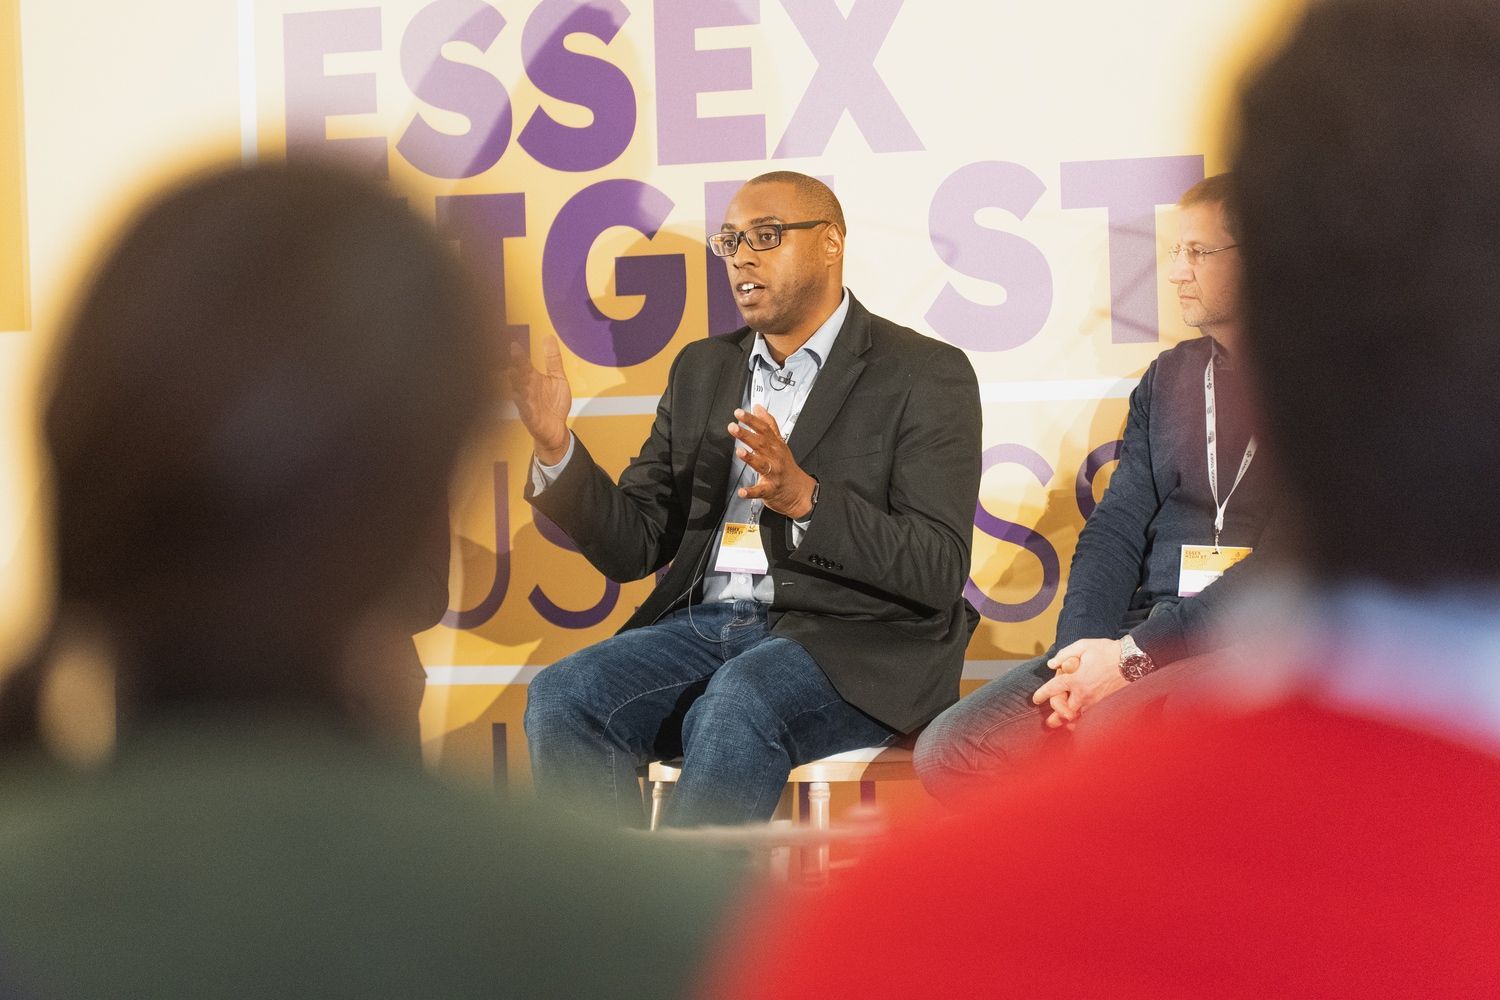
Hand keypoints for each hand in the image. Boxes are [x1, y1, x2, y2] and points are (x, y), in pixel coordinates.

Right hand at [506, 336, 571, 463]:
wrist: (556, 429)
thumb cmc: (554, 404)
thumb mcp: (557, 378)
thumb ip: (552, 359)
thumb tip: (549, 337)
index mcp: (532, 378)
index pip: (524, 364)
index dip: (519, 355)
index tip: (514, 344)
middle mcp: (527, 389)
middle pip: (519, 375)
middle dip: (515, 365)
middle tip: (512, 354)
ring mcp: (527, 402)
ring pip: (519, 390)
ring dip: (516, 382)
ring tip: (512, 372)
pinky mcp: (529, 416)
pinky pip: (524, 408)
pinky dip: (521, 402)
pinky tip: (518, 396)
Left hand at [727, 405, 816, 517]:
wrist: (799, 492)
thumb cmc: (786, 467)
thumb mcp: (780, 443)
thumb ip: (769, 424)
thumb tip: (758, 408)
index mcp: (776, 446)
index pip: (764, 429)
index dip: (751, 420)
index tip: (739, 413)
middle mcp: (774, 458)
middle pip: (761, 444)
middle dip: (747, 435)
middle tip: (734, 427)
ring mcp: (773, 474)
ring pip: (761, 465)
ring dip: (750, 458)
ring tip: (740, 452)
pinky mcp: (769, 490)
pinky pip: (760, 490)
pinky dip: (751, 491)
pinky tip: (742, 491)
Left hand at [1032, 638, 1128, 728]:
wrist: (1132, 661)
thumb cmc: (1108, 651)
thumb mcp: (1084, 645)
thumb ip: (1065, 654)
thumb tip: (1051, 664)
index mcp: (1075, 678)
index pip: (1052, 689)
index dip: (1042, 694)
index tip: (1036, 699)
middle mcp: (1083, 694)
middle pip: (1063, 710)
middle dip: (1054, 716)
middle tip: (1048, 722)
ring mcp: (1095, 702)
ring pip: (1076, 718)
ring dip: (1067, 722)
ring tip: (1061, 727)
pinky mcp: (1105, 706)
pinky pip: (1090, 719)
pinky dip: (1082, 723)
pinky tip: (1078, 725)